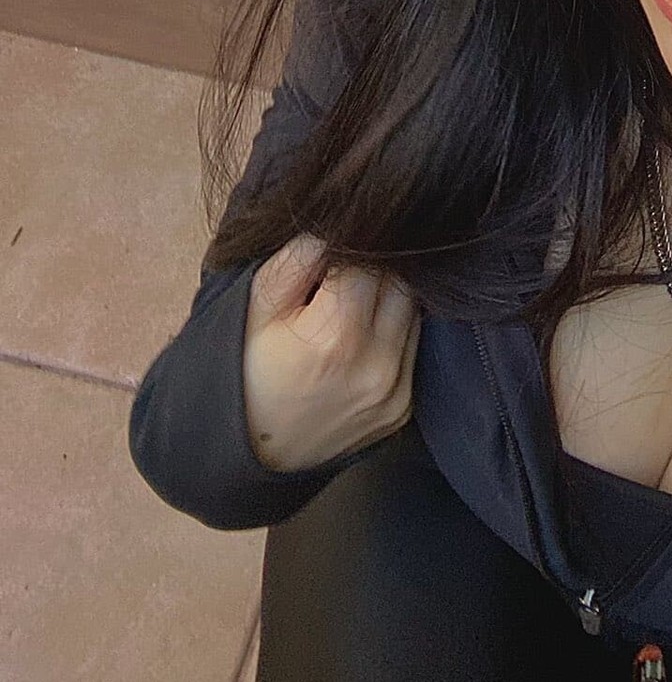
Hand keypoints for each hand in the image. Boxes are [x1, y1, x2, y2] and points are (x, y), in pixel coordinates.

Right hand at [242, 232, 420, 473]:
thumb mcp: (257, 308)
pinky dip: (393, 333)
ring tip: (350, 309)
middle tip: (339, 282)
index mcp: (337, 337)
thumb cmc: (249, 372)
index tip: (327, 261)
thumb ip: (298, 258)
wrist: (252, 455)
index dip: (347, 250)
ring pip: (413, 311)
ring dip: (389, 299)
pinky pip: (412, 346)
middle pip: (400, 282)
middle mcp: (376, 365)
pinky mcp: (404, 408)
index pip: (369, 260)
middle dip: (373, 270)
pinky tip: (360, 340)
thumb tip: (335, 227)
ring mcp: (395, 391)